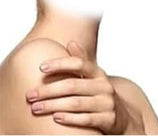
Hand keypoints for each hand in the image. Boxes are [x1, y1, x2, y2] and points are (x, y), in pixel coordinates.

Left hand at [25, 40, 144, 133]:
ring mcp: (107, 103)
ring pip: (76, 103)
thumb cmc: (100, 96)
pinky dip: (70, 118)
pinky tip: (55, 118)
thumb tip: (70, 43)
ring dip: (53, 105)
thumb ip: (82, 62)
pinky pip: (86, 119)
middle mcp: (103, 86)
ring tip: (35, 108)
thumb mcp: (94, 78)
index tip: (41, 67)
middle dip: (48, 90)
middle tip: (30, 95)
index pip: (80, 64)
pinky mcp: (108, 119)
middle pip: (73, 85)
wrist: (123, 117)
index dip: (61, 64)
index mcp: (98, 74)